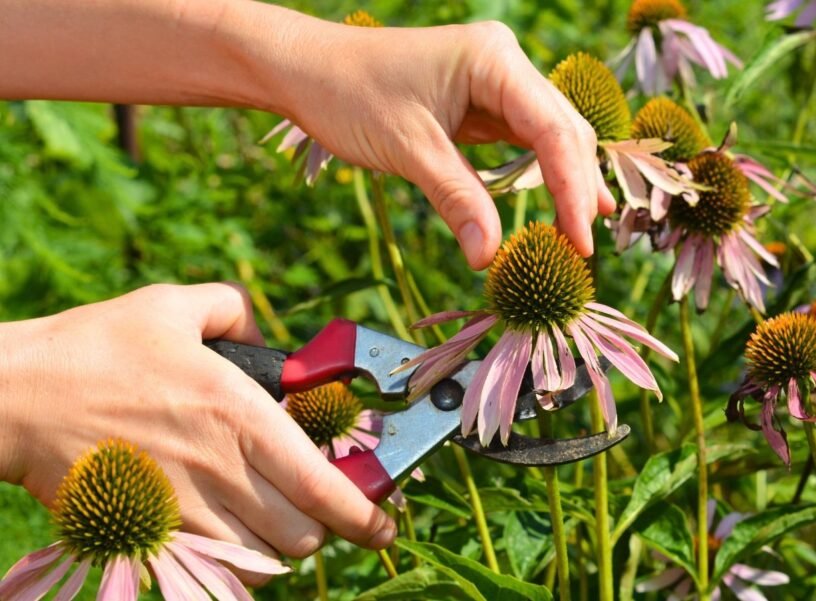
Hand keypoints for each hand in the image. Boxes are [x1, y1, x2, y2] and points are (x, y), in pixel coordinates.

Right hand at [0, 283, 394, 583]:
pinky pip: (213, 570)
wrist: (14, 397)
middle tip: (313, 504)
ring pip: (263, 560)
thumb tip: (263, 333)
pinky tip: (229, 534)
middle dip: (320, 527)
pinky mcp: (147, 534)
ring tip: (270, 517)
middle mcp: (221, 468)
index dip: (365, 515)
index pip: (323, 485)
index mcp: (239, 413)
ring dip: (278, 546)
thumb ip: (233, 309)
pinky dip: (235, 563)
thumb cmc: (94, 348)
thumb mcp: (172, 306)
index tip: (385, 524)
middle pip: (303, 535)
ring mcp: (183, 508)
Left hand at [267, 18, 616, 267]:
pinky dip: (540, 176)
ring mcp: (497, 81)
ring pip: (551, 136)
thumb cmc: (349, 96)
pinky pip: (526, 141)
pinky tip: (557, 208)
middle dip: (577, 189)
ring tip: (579, 236)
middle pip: (564, 130)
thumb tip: (488, 257)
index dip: (572, 188)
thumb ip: (456, 199)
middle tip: (582, 249)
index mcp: (494, 59)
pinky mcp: (484, 101)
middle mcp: (505, 63)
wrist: (306, 70)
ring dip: (566, 183)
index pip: (553, 130)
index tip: (580, 241)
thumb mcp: (408, 150)